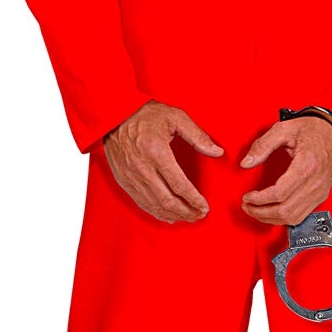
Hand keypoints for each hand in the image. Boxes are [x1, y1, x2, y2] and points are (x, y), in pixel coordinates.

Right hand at [102, 100, 222, 222]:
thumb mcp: (175, 117)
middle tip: (199, 215)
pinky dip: (156, 212)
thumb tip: (217, 151)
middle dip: (186, 211)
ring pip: (154, 204)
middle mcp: (143, 168)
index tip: (205, 207)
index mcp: (157, 152)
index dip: (194, 199)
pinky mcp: (124, 180)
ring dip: (173, 214)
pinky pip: (141, 202)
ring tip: (188, 217)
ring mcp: (131, 176)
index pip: (179, 185)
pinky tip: (168, 216)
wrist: (114, 115)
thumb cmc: (145, 114)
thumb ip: (198, 135)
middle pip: (167, 200)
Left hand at [239, 115, 331, 226]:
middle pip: (284, 210)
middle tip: (247, 205)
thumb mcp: (284, 129)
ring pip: (292, 218)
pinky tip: (271, 211)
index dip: (260, 199)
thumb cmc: (313, 131)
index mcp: (306, 166)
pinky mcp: (320, 197)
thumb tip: (246, 163)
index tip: (247, 197)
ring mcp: (319, 192)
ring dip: (270, 218)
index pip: (280, 193)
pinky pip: (300, 216)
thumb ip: (263, 145)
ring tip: (255, 210)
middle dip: (261, 212)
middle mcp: (315, 183)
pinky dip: (283, 218)